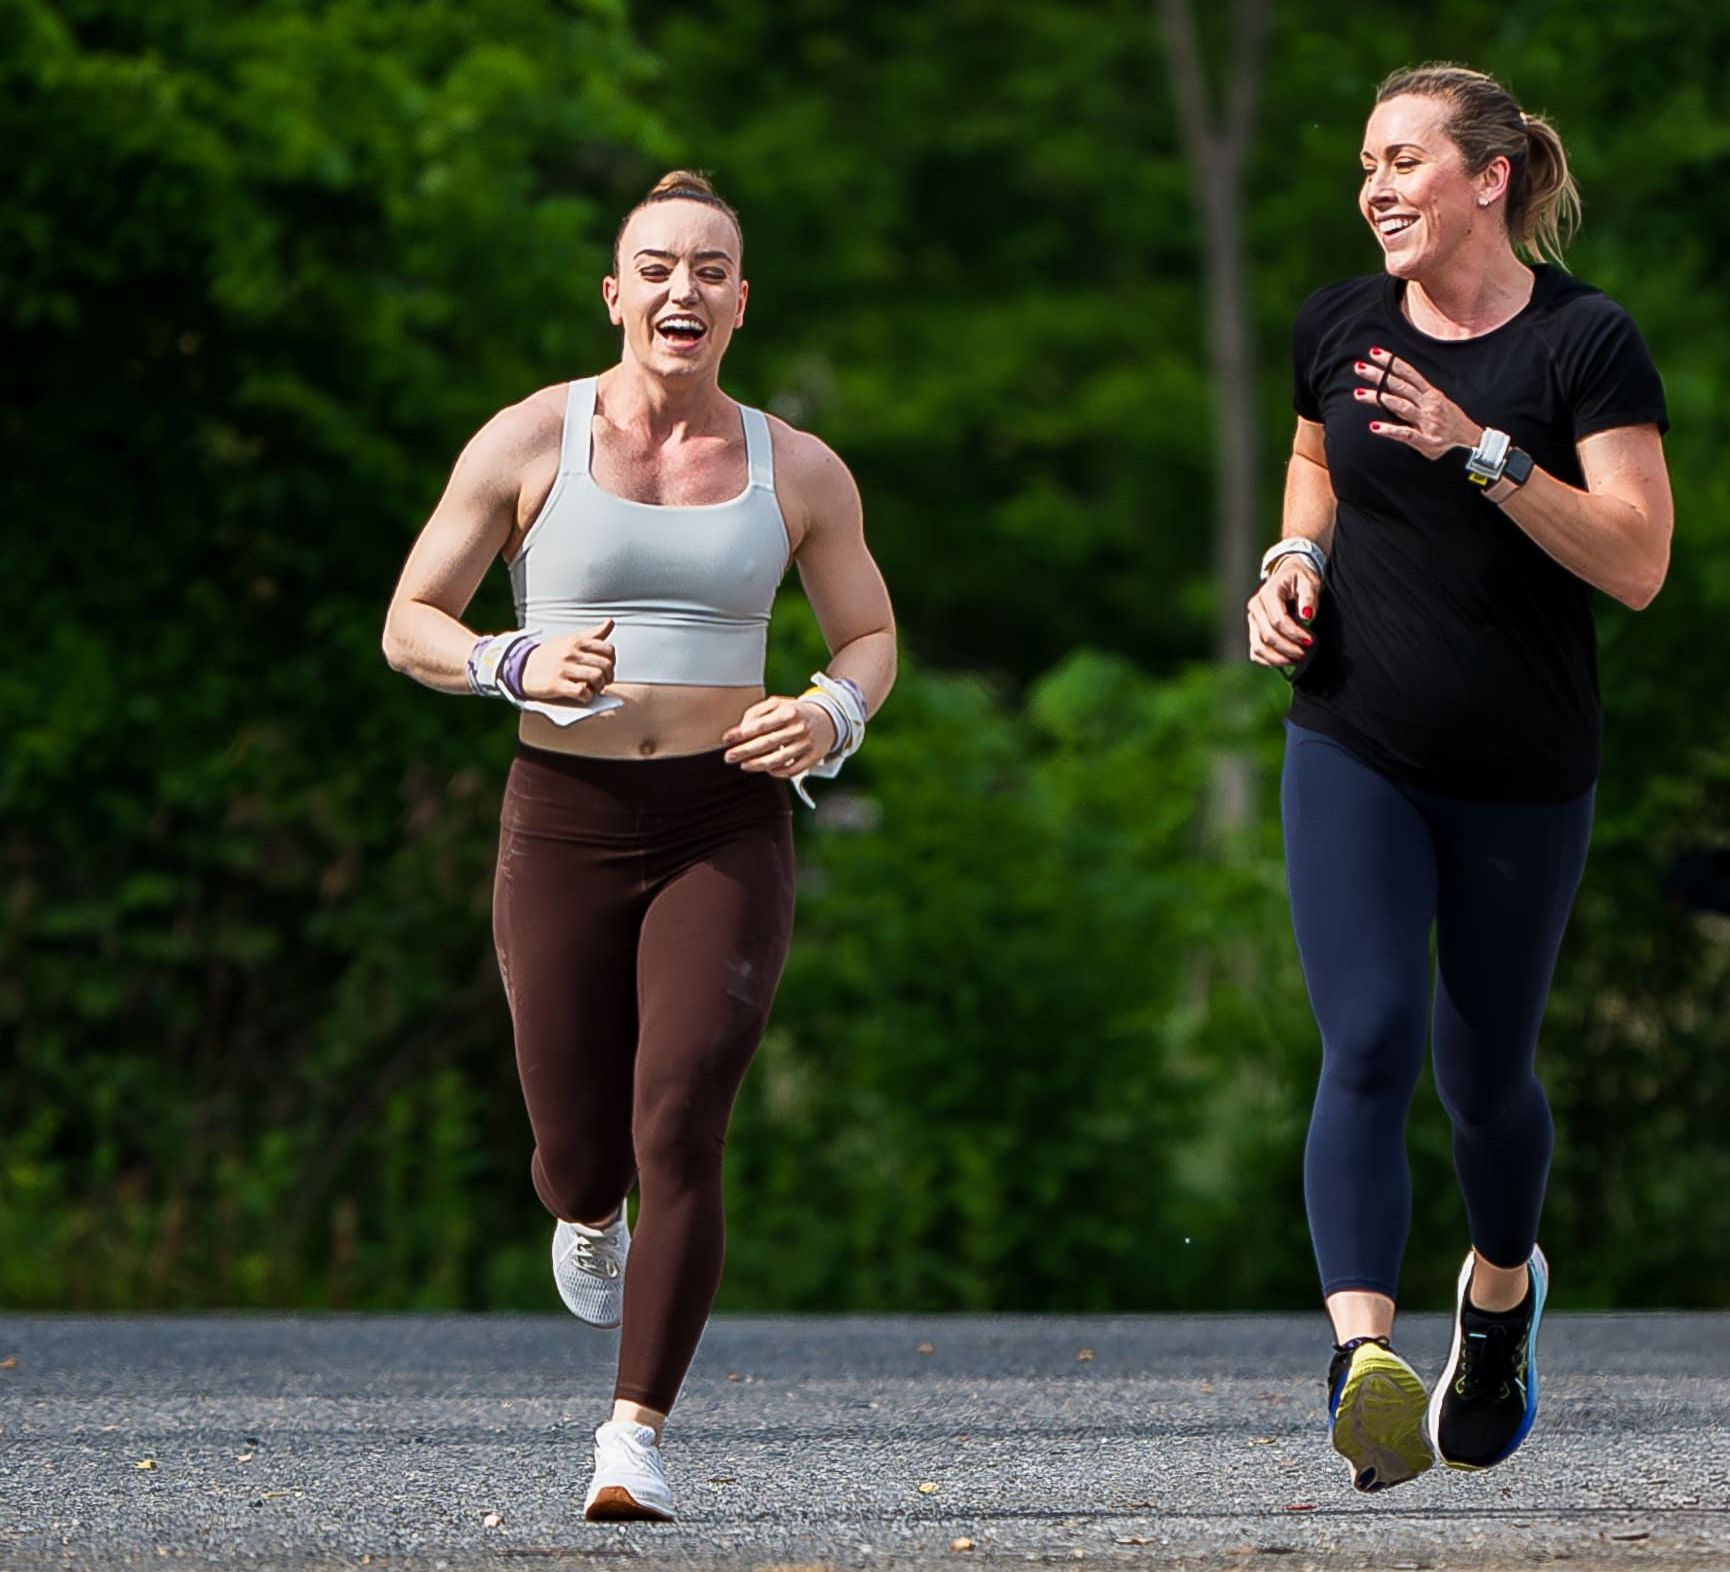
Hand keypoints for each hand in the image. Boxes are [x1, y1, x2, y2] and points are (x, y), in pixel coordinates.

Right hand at [521, 618, 615, 704]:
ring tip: (594, 689)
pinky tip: (584, 696)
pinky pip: (582, 692)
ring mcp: (563, 669)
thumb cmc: (550, 655)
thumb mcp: (570, 639)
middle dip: (608, 677)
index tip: (606, 669)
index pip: (608, 650)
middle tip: (602, 683)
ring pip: (596, 678)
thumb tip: (610, 622)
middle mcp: (571, 653)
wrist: (522, 667)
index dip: (612, 662)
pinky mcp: (556, 684)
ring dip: (599, 688)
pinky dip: (587, 697)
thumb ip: (592, 634)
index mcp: (577, 641)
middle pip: (605, 666)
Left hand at [721, 696, 837, 775]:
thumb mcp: (778, 703)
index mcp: (789, 712)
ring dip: (758, 764)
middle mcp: (798, 729)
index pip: (760, 725)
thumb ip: (758, 712)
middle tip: (729, 756)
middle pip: (766, 743)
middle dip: (744, 751)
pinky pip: (792, 769)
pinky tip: (767, 769)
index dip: (741, 733)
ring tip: (744, 765)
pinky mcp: (812, 758)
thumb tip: (741, 728)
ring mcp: (806, 744)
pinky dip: (778, 772)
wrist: (828, 719)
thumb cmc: (797, 712)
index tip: (726, 739)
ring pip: (778, 759)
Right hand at [1246, 559, 1321, 668]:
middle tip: (1305, 654)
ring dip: (1278, 658)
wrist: (1289, 577)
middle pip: (1268, 635)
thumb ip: (1309, 597)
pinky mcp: (1253, 630)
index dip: (1294, 634)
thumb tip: (1307, 615)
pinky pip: (1256, 652)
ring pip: (1259, 647)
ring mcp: (1252, 620)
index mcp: (1268, 594)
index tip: (1310, 641)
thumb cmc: (1301, 580)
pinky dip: (1269, 661)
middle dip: (1288, 648)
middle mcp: (1255, 607)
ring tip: (1297, 660)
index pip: (1278, 620)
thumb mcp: (1309, 583)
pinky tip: (1286, 661)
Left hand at [1355, 346, 1481, 459]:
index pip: (1409, 373)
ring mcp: (1427, 421)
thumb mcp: (1437, 404)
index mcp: (1431, 394)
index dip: (1392, 362)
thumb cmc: (1450, 423)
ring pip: (1400, 406)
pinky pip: (1405, 434)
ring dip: (1378, 399)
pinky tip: (1374, 427)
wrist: (1472, 442)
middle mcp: (1428, 404)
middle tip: (1359, 367)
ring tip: (1358, 393)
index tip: (1375, 352)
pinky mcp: (1426, 440)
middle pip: (1400, 386)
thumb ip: (1417, 398)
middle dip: (1379, 375)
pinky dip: (1390, 430)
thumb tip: (1394, 390)